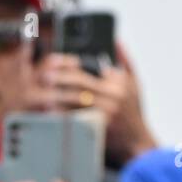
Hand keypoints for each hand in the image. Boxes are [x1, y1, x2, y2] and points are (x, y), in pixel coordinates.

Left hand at [37, 45, 156, 165]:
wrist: (137, 140)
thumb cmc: (134, 110)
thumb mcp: (135, 83)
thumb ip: (126, 61)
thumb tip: (116, 41)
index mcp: (119, 82)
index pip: (90, 68)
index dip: (69, 65)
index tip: (54, 62)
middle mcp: (113, 94)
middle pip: (79, 82)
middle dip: (59, 78)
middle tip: (44, 76)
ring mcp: (106, 110)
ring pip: (74, 99)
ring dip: (57, 95)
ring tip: (44, 93)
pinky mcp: (99, 124)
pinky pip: (75, 116)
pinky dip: (62, 112)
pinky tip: (51, 110)